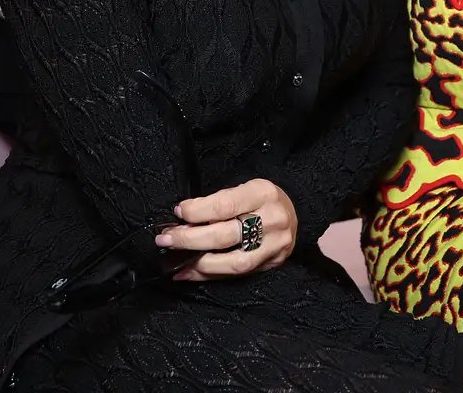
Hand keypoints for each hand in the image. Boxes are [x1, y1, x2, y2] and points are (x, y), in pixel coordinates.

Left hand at [157, 178, 296, 280]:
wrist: (296, 210)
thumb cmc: (261, 198)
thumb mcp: (244, 188)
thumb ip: (218, 202)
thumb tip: (182, 219)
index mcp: (263, 193)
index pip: (225, 205)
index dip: (197, 211)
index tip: (178, 213)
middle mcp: (273, 219)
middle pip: (226, 235)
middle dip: (190, 240)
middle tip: (166, 239)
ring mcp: (275, 245)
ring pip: (234, 261)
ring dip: (200, 264)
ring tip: (176, 262)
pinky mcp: (273, 263)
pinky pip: (238, 274)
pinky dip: (211, 275)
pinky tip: (190, 273)